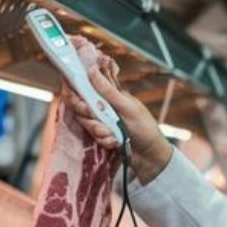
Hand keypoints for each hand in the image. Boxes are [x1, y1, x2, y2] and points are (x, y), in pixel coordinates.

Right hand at [60, 67, 173, 183]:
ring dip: (99, 131)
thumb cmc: (145, 128)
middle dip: (89, 118)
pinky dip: (104, 141)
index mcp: (109, 94)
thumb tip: (92, 71)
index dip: (76, 95)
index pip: (84, 87)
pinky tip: (115, 142)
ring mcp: (100, 120)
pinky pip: (92, 136)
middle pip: (79, 107)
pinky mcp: (100, 135)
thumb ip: (108, 92)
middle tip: (103, 126)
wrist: (150, 156)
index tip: (85, 107)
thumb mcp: (128, 108)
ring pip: (85, 122)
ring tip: (114, 135)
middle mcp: (102, 105)